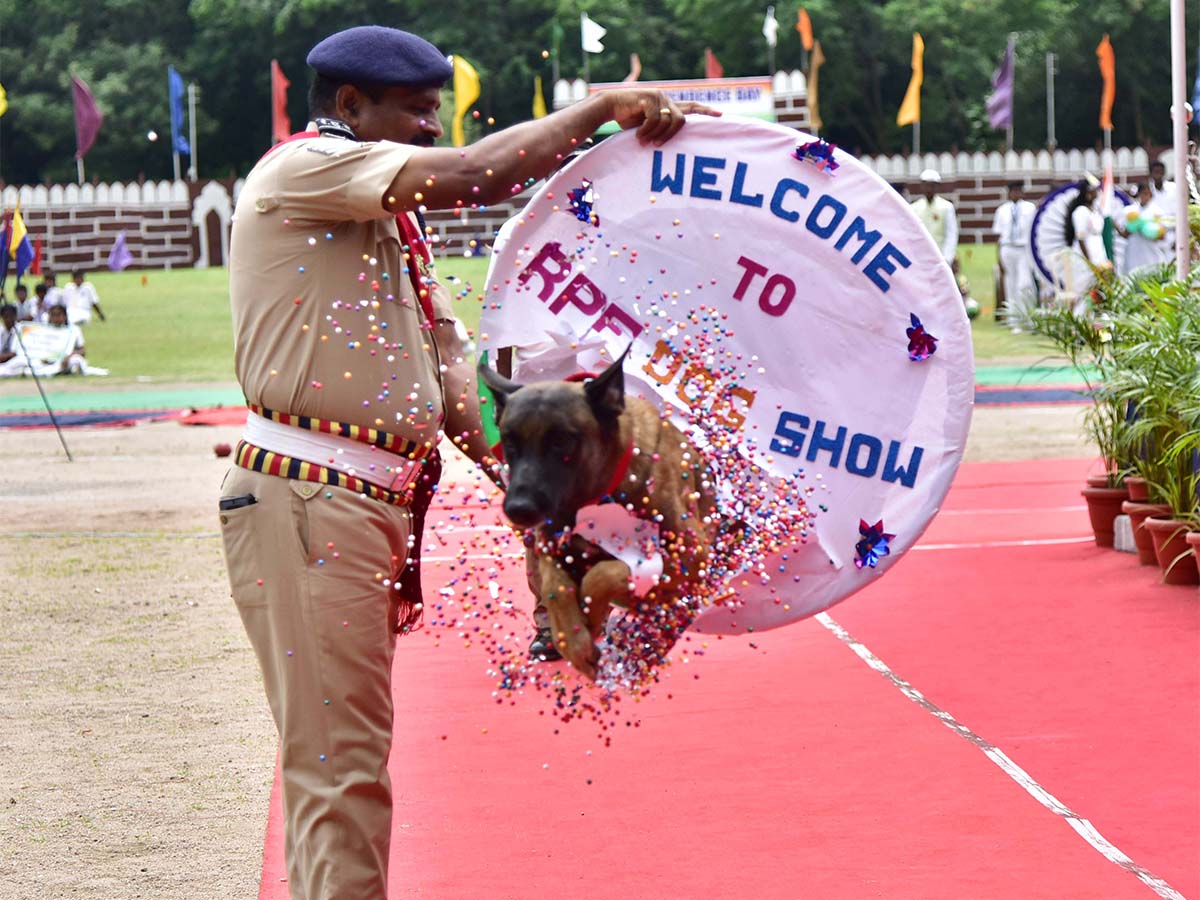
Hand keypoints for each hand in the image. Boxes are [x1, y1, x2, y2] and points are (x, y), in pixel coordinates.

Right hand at [604, 90, 720, 144]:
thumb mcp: (647, 126)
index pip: (691, 106)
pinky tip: (638, 134)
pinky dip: (646, 130)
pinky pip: (654, 119)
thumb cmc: (627, 119)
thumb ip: (660, 129)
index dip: (706, 110)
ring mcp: (658, 96)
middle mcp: (666, 98)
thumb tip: (667, 143)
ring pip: (668, 121)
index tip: (720, 115)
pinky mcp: (649, 97)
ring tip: (643, 140)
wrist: (609, 106)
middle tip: (657, 145)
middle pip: (681, 120)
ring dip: (655, 135)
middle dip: (670, 135)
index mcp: (668, 105)